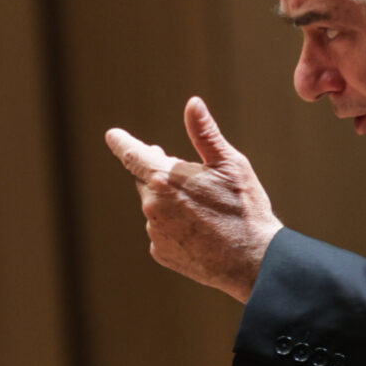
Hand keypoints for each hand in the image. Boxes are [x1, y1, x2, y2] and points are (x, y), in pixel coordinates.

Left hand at [104, 98, 283, 302]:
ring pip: (156, 207)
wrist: (253, 261)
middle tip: (188, 176)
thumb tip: (192, 104)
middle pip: (148, 181)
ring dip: (170, 202)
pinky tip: (200, 230)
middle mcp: (152, 206)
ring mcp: (155, 231)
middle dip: (162, 174)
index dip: (122, 142)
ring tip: (205, 210)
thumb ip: (205, 134)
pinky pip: (162, 230)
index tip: (112, 135)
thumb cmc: (245, 209)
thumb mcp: (230, 164)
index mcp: (165, 179)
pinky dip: (175, 226)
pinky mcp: (160, 253)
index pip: (133, 155)